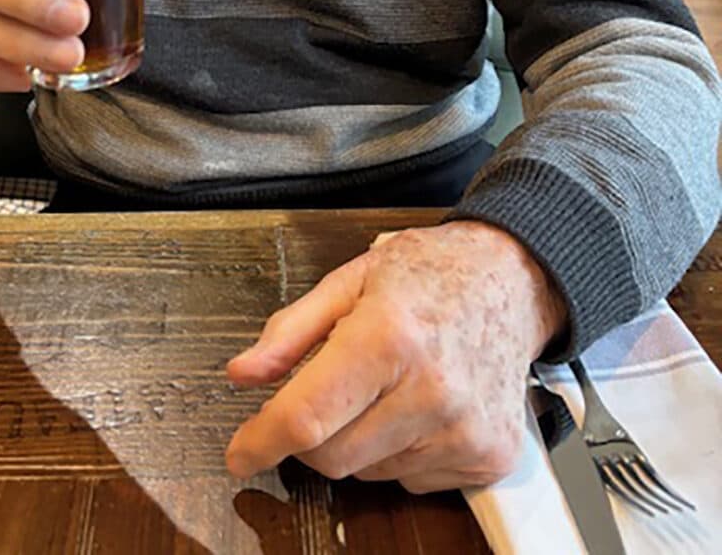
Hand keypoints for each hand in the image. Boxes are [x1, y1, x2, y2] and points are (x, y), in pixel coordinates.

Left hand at [225, 220, 565, 492]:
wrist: (511, 279)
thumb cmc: (431, 273)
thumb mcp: (350, 279)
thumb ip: (290, 330)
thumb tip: (244, 373)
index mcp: (389, 337)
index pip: (308, 417)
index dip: (262, 441)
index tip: (241, 451)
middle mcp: (431, 392)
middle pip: (331, 457)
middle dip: (311, 433)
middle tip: (327, 389)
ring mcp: (463, 431)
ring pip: (369, 472)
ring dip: (359, 438)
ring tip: (386, 383)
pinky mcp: (487, 457)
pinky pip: (412, 480)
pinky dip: (399, 450)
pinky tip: (417, 404)